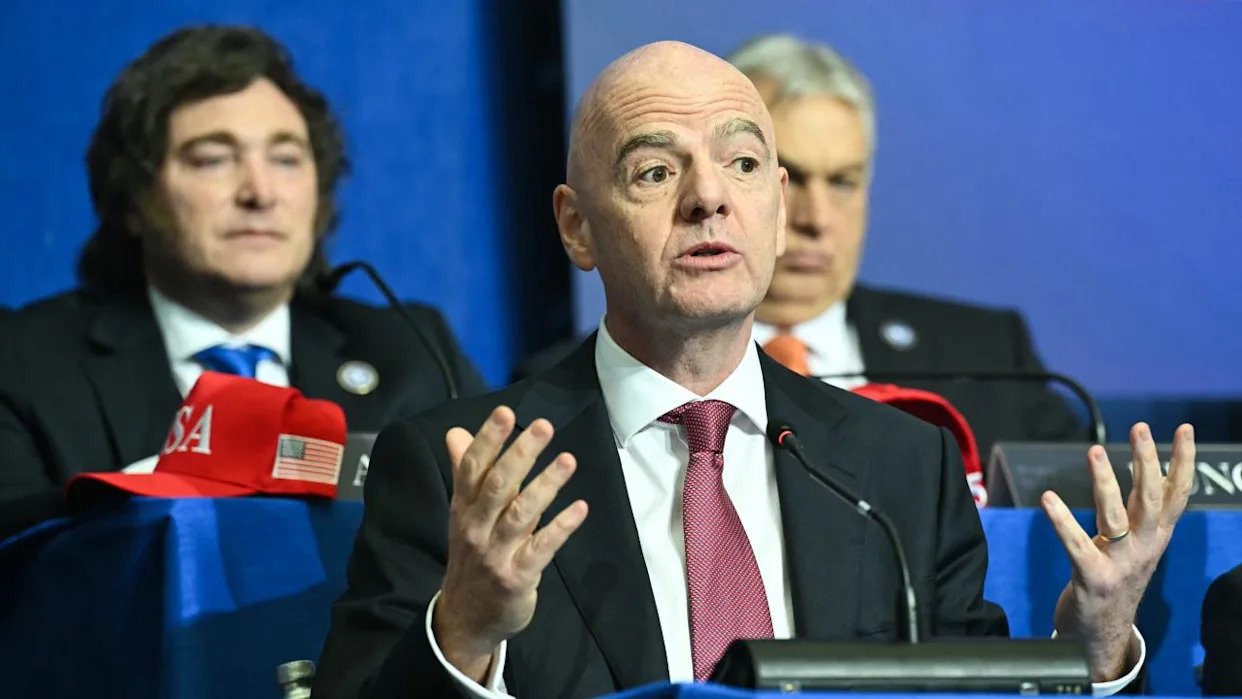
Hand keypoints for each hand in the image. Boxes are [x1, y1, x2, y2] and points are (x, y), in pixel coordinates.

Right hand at [433, 406, 588, 681]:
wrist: (466, 618)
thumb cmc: (472, 555)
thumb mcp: (463, 514)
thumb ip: (465, 472)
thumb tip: (456, 431)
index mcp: (463, 508)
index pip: (472, 468)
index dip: (487, 439)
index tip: (504, 412)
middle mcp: (476, 528)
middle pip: (497, 486)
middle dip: (520, 454)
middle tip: (543, 426)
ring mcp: (496, 553)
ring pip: (521, 514)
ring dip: (545, 485)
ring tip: (568, 460)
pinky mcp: (517, 577)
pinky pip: (541, 548)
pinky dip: (561, 527)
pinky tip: (580, 508)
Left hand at [1041, 422, 1194, 680]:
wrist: (1104, 636)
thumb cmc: (1115, 578)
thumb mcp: (1136, 542)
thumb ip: (1139, 508)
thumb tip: (1144, 465)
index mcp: (1156, 536)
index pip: (1176, 494)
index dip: (1183, 461)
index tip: (1184, 429)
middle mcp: (1144, 548)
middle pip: (1150, 499)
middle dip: (1147, 461)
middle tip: (1141, 428)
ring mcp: (1121, 565)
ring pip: (1116, 517)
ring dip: (1105, 483)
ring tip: (1094, 451)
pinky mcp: (1093, 579)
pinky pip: (1077, 546)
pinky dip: (1062, 521)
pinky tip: (1049, 498)